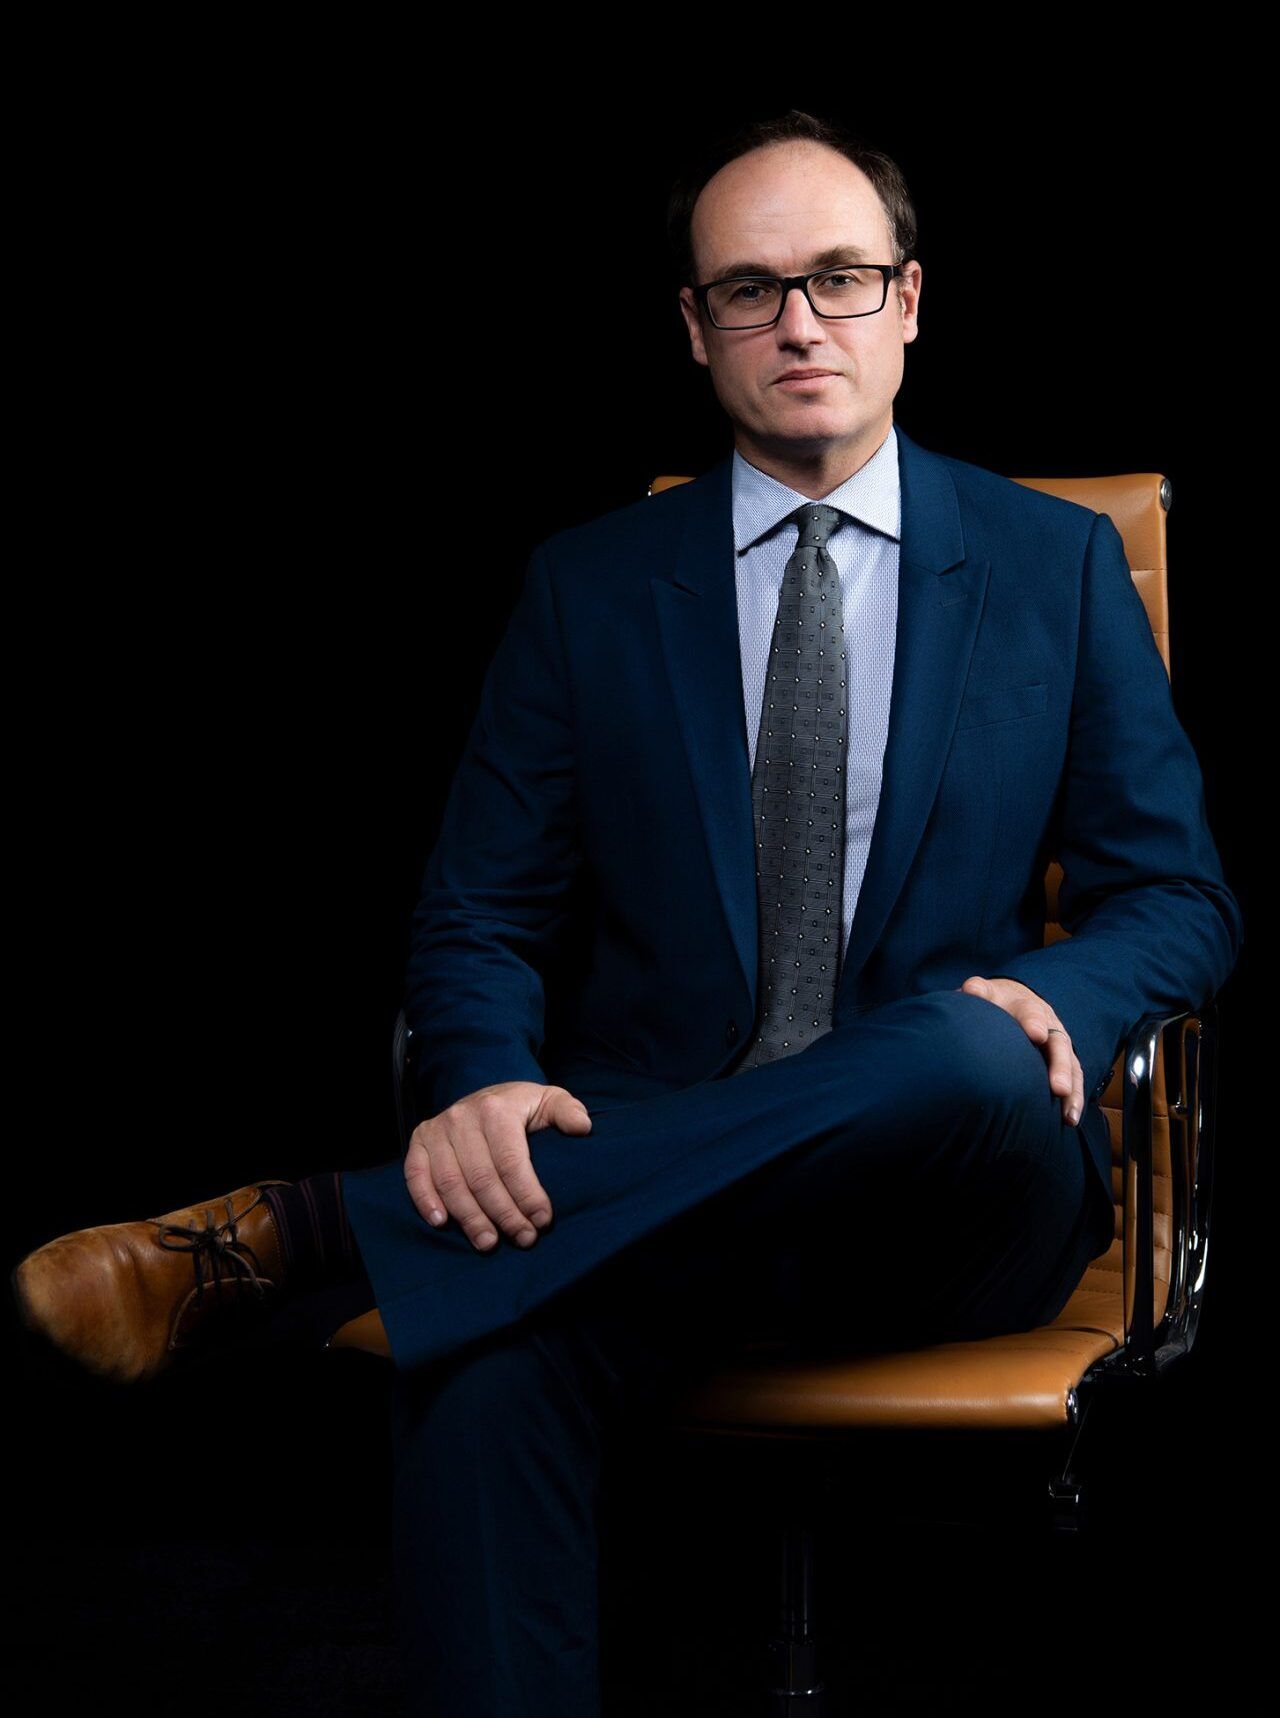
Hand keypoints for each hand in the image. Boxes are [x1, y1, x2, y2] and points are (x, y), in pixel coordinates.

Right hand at [404, 1081, 592, 1250]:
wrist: (486, 1096)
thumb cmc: (521, 1107)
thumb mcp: (549, 1100)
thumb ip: (567, 1111)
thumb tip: (582, 1127)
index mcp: (497, 1109)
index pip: (511, 1161)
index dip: (527, 1195)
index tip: (543, 1221)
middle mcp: (463, 1117)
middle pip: (482, 1178)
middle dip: (504, 1214)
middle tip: (523, 1239)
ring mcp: (438, 1129)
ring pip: (451, 1183)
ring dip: (470, 1218)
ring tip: (489, 1243)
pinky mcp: (420, 1141)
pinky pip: (415, 1174)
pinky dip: (425, 1200)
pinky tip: (442, 1223)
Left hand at [956, 975, 1083, 1126]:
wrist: (1015, 999)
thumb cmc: (993, 1002)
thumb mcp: (985, 994)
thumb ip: (978, 992)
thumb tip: (971, 990)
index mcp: (1025, 1006)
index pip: (1029, 1012)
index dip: (1032, 1022)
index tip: (1036, 1034)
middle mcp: (1049, 1024)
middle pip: (1058, 1043)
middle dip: (1059, 1065)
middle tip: (1057, 1087)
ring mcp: (1058, 1042)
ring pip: (1070, 1064)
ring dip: (1070, 1088)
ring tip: (1068, 1112)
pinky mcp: (1064, 1059)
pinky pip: (1074, 1079)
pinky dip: (1074, 1098)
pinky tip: (1070, 1119)